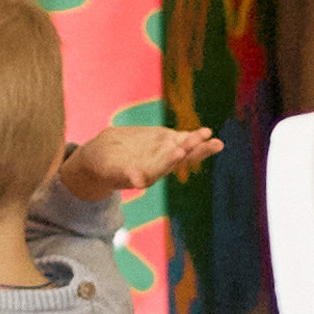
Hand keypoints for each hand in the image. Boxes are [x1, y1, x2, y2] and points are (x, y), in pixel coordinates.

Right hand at [59, 125, 223, 198]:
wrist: (100, 157)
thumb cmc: (100, 166)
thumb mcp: (108, 170)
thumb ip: (123, 175)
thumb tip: (137, 181)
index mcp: (145, 174)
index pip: (161, 168)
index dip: (170, 160)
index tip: (180, 151)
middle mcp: (158, 166)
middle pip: (179, 159)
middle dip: (194, 151)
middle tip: (211, 143)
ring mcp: (162, 154)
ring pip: (184, 149)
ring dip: (199, 145)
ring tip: (213, 138)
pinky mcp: (162, 143)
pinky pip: (180, 140)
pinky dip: (192, 136)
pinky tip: (206, 133)